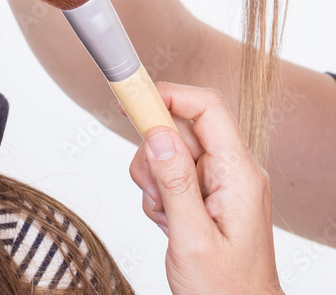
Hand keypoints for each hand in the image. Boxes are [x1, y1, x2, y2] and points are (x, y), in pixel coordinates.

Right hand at [129, 83, 282, 294]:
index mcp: (239, 174)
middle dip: (153, 153)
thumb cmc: (226, 289)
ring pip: (169, 151)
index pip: (207, 108)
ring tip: (163, 215)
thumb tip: (157, 134)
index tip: (131, 98)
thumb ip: (175, 182)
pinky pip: (170, 174)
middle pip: (180, 129)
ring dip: (153, 179)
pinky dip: (157, 194)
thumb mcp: (192, 237)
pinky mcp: (205, 194)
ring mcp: (219, 182)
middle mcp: (232, 171)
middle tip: (151, 188)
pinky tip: (167, 222)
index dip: (168, 95)